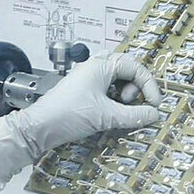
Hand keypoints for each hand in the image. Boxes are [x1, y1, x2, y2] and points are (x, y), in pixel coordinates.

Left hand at [0, 53, 161, 182]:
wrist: (39, 128)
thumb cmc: (67, 115)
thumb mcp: (106, 116)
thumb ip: (134, 115)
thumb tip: (154, 114)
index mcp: (101, 65)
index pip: (135, 66)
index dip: (148, 85)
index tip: (154, 104)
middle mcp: (95, 67)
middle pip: (127, 71)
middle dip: (134, 89)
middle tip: (128, 104)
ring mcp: (88, 78)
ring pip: (117, 81)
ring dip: (123, 96)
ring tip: (117, 111)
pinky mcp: (83, 91)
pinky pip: (106, 90)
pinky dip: (113, 101)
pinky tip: (109, 114)